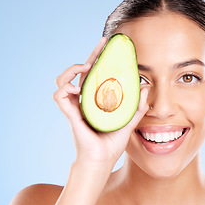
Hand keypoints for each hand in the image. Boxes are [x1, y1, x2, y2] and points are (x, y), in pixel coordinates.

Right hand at [53, 37, 148, 169]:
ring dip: (71, 70)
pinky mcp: (70, 114)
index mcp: (96, 100)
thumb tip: (145, 87)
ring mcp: (76, 106)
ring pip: (62, 80)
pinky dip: (64, 88)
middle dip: (90, 54)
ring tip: (85, 68)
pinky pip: (59, 96)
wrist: (102, 160)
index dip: (100, 58)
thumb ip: (137, 106)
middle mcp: (84, 100)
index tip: (108, 45)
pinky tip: (77, 89)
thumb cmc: (112, 143)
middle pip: (81, 72)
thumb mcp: (129, 121)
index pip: (95, 74)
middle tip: (102, 44)